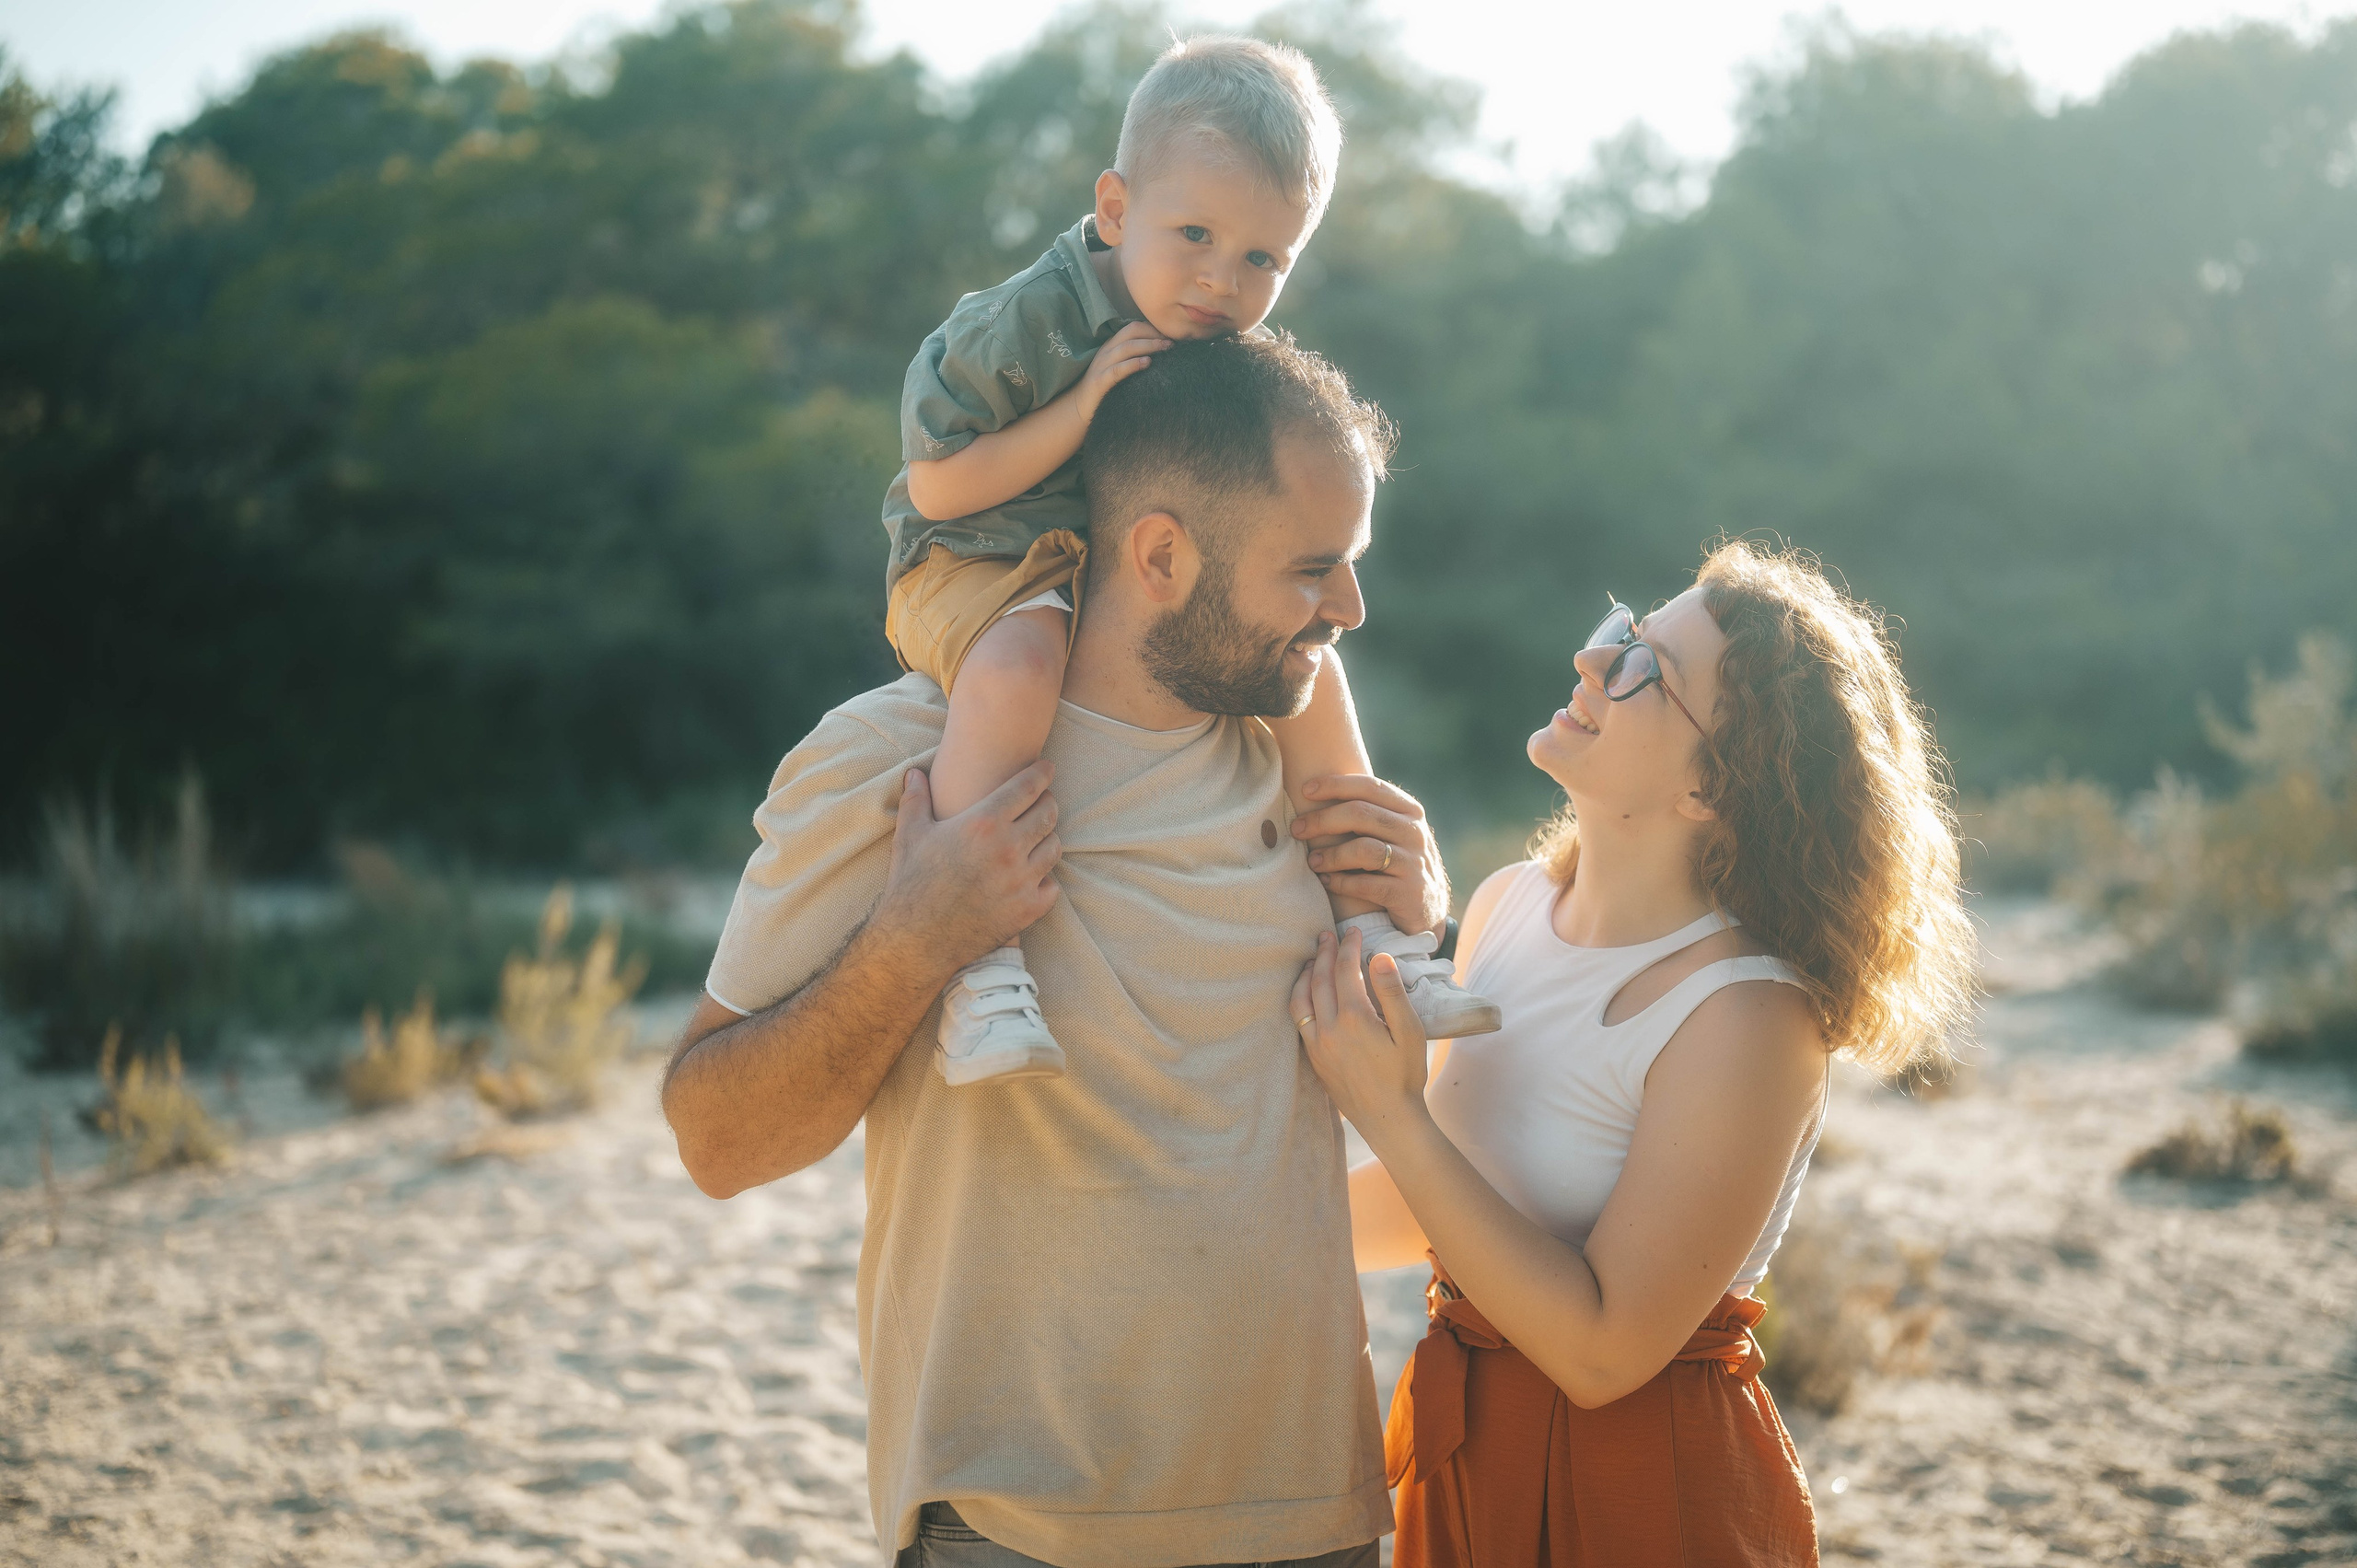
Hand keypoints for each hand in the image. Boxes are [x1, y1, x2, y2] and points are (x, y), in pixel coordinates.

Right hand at [872, 763, 1061, 979]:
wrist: (917, 939)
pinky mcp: (1028, 909)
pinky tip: (1033, 875)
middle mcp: (1009, 848)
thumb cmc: (911, 884)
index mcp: (984, 823)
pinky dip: (1046, 878)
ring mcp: (1022, 880)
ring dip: (1048, 838)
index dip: (1042, 773)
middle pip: (1048, 813)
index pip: (1028, 787)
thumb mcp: (909, 836)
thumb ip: (916, 799)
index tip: (1047, 768)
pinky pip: (1052, 885)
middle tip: (1042, 802)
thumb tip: (914, 774)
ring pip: (1054, 847)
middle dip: (1047, 802)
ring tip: (1037, 837)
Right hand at [1075, 321, 1169, 417]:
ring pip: (1126, 348)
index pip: (1133, 328)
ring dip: (1148, 346)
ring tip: (1165, 349)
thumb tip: (1159, 353)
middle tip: (1171, 343)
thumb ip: (1133, 357)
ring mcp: (1102, 365)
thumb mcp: (1119, 367)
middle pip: (1131, 332)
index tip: (1170, 336)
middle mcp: (1106, 352)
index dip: (1153, 329)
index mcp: (1111, 346)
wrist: (1080, 406)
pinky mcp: (1100, 381)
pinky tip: (1147, 363)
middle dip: (1153, 335)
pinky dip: (1133, 364)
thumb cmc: (1105, 388)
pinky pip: (1117, 370)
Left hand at [1291, 774, 1449, 936]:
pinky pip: (1367, 884)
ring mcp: (1415, 863)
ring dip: (1331, 855)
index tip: (1305, 790)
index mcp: (1410, 811)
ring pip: (1364, 850)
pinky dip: (1342, 882)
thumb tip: (1316, 789)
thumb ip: (1370, 813)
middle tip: (1297, 829)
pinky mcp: (1409, 893)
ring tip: (1312, 861)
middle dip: (1322, 820)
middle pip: (1361, 814)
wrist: (1427, 909)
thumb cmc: (1397, 864)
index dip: (1335, 785)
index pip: (1370, 787)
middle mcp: (1415, 832)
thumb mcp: (1393, 833)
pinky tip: (1327, 882)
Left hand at [1293, 929, 1430, 1136]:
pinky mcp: (1313, 1058)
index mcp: (1355, 1018)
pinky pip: (1298, 1020)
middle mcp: (1329, 1029)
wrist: (1389, 1120)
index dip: (1349, 947)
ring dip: (1306, 974)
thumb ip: (1392, 993)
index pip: (1346, 970)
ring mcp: (1317, 1045)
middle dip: (1324, 953)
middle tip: (1327, 934)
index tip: (1353, 931)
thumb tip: (1380, 957)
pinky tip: (1307, 993)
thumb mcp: (1410, 1032)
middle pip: (1320, 979)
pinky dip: (1300, 998)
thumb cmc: (1405, 1076)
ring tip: (1313, 959)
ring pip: (1301, 999)